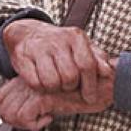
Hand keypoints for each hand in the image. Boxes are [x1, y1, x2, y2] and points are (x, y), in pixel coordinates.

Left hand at [0, 77, 111, 130]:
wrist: (103, 83)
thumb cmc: (81, 91)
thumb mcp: (55, 94)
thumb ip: (37, 100)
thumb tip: (20, 115)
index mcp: (28, 79)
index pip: (0, 97)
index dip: (5, 113)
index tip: (22, 120)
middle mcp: (29, 81)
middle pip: (2, 105)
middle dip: (12, 121)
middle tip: (31, 124)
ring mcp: (36, 87)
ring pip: (11, 111)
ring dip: (22, 124)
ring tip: (39, 123)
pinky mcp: (46, 95)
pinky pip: (26, 115)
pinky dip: (34, 124)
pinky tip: (50, 119)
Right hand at [1, 18, 115, 105]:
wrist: (28, 33)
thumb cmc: (60, 45)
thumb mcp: (81, 47)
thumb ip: (97, 59)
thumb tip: (108, 72)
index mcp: (75, 37)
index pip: (87, 65)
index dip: (90, 85)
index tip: (90, 97)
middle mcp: (58, 40)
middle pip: (70, 77)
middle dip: (70, 87)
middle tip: (68, 86)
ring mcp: (39, 48)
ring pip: (52, 82)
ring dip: (55, 88)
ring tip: (55, 83)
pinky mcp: (23, 57)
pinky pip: (35, 83)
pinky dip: (40, 87)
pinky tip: (42, 81)